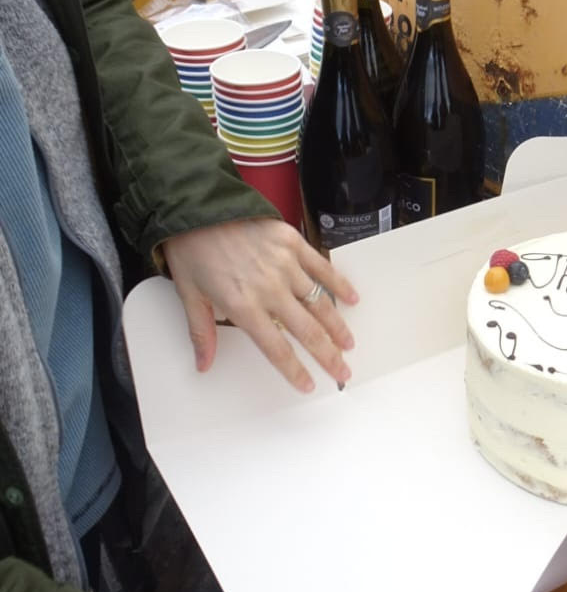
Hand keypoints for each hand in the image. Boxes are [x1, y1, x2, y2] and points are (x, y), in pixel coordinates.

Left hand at [162, 218, 357, 392]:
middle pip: (307, 331)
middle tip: (342, 372)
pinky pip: (321, 267)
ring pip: (319, 302)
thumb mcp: (189, 295)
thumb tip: (203, 364)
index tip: (309, 384)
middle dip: (328, 356)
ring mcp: (284, 264)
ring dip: (337, 326)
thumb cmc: (191, 251)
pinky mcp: (292, 242)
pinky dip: (339, 284)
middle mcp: (269, 288)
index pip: (277, 348)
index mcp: (243, 306)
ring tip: (349, 343)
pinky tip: (352, 298)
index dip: (295, 370)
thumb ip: (202, 332)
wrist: (196, 208)